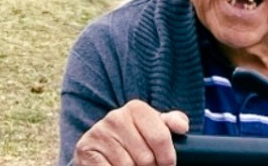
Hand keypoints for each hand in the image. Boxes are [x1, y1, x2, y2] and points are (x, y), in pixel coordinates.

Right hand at [75, 99, 189, 165]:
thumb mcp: (153, 127)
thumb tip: (182, 126)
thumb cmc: (134, 139)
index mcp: (136, 109)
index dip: (167, 158)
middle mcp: (115, 117)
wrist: (99, 148)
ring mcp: (98, 133)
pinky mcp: (85, 150)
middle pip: (146, 157)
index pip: (160, 137)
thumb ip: (171, 123)